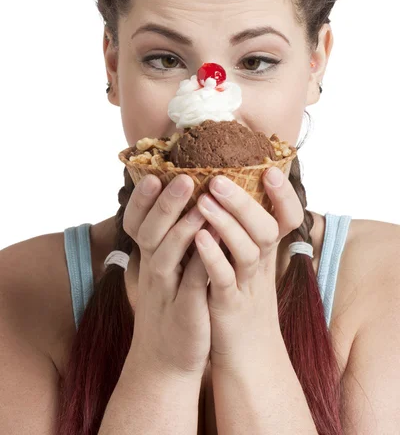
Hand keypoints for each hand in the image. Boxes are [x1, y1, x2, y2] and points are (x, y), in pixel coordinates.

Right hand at [123, 173, 210, 379]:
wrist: (164, 362)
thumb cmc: (171, 305)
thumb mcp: (165, 270)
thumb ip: (171, 238)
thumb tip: (187, 200)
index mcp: (150, 257)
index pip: (137, 222)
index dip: (142, 199)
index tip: (153, 173)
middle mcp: (153, 270)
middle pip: (150, 231)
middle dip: (165, 204)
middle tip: (182, 177)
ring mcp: (167, 291)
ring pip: (167, 255)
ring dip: (182, 228)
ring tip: (201, 204)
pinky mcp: (185, 311)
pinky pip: (192, 283)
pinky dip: (202, 262)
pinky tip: (216, 243)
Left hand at [194, 166, 303, 370]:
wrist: (248, 353)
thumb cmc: (243, 294)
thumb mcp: (250, 258)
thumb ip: (246, 227)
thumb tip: (234, 186)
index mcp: (267, 249)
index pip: (289, 218)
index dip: (284, 195)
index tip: (270, 170)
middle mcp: (263, 264)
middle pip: (266, 229)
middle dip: (244, 202)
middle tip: (218, 178)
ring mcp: (248, 286)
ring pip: (248, 251)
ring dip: (226, 224)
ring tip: (203, 201)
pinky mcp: (230, 306)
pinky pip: (224, 279)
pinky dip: (213, 258)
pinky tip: (198, 239)